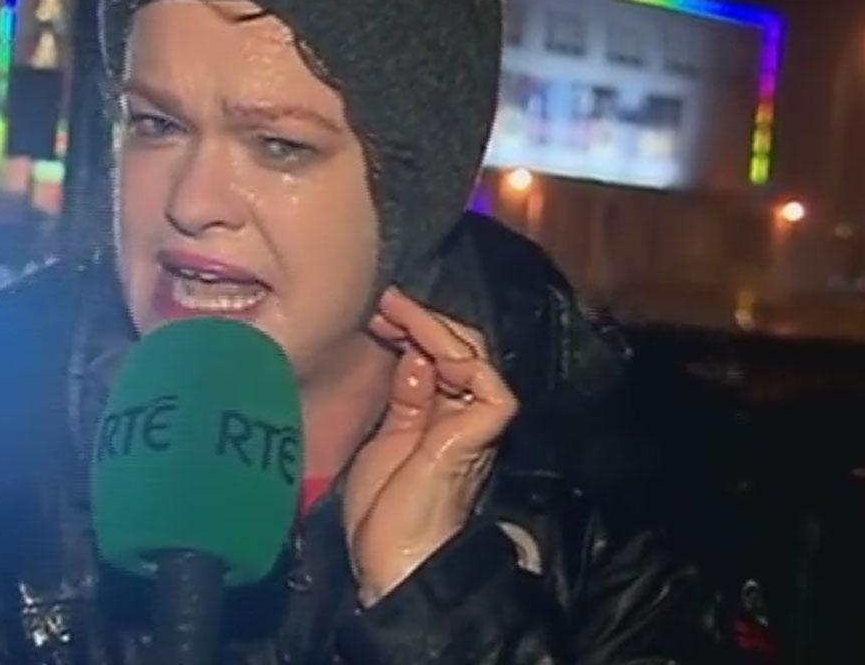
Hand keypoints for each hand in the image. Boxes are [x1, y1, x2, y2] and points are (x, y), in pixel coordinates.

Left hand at [343, 287, 518, 606]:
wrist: (396, 562)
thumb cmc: (384, 513)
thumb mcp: (388, 437)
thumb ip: (405, 396)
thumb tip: (414, 353)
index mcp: (440, 415)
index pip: (439, 355)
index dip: (412, 328)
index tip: (377, 313)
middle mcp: (463, 413)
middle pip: (460, 346)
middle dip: (421, 319)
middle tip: (385, 302)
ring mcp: (474, 422)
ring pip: (473, 353)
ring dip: (432, 326)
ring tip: (395, 310)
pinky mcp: (481, 433)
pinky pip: (487, 382)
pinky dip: (456, 356)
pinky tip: (421, 346)